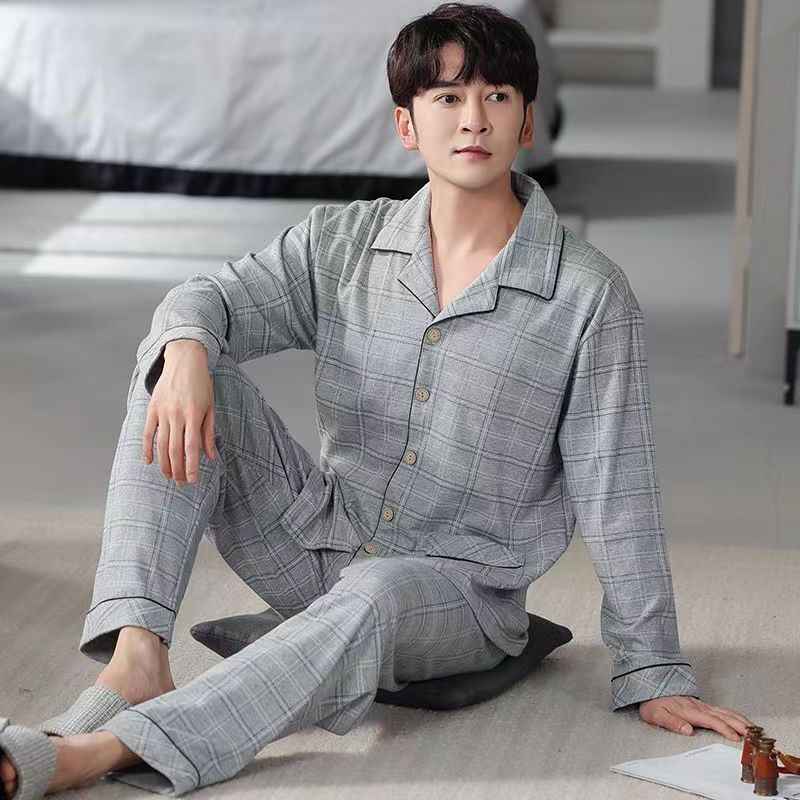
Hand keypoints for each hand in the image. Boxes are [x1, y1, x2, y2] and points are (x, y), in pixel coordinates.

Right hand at [142, 340, 216, 483]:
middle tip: (182, 484)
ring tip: (169, 476)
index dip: (192, 466)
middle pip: (175, 449)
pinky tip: (148, 461)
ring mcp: (163, 411)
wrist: (184, 359)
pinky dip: (147, 448)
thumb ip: (209, 432)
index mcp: (194, 414)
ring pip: (161, 444)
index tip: (193, 481)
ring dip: (164, 463)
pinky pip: (148, 432)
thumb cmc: (201, 384)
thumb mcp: (211, 406)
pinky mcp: (152, 408)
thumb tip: (211, 456)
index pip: (192, 447)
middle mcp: (177, 414)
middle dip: (178, 470)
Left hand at [639, 696, 754, 741]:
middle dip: (740, 725)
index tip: (736, 738)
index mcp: (689, 711)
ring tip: (754, 729)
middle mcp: (698, 707)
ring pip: (725, 712)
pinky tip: (741, 719)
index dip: (725, 729)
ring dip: (740, 719)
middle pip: (723, 715)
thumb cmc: (654, 704)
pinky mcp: (702, 705)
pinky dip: (735, 715)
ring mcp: (701, 705)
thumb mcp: (657, 715)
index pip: (711, 720)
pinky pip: (722, 710)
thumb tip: (687, 730)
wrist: (652, 688)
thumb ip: (672, 722)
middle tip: (754, 735)